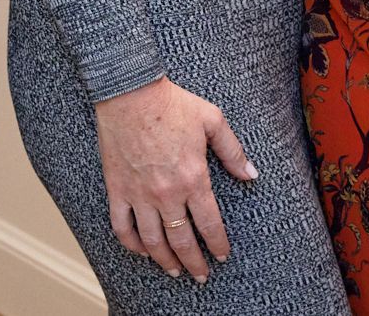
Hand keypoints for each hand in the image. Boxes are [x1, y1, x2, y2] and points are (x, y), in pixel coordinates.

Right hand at [94, 77, 254, 281]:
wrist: (130, 92)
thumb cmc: (172, 103)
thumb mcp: (212, 120)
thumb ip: (233, 151)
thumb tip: (251, 175)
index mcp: (193, 178)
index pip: (210, 225)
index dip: (217, 245)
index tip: (222, 255)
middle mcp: (167, 193)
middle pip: (182, 241)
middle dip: (194, 263)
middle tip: (200, 276)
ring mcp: (140, 194)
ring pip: (153, 241)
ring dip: (165, 261)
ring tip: (174, 271)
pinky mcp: (117, 189)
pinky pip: (121, 226)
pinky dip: (131, 244)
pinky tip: (142, 251)